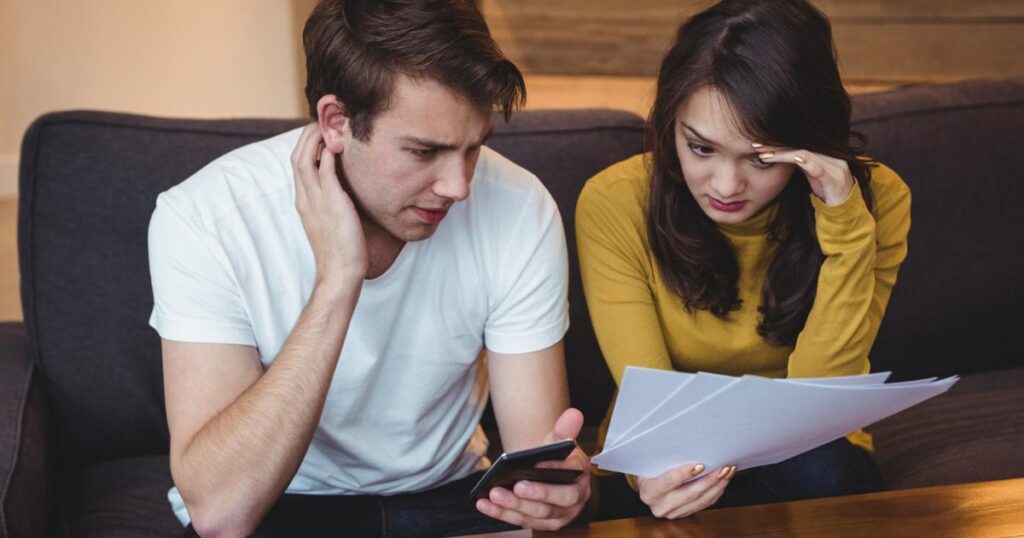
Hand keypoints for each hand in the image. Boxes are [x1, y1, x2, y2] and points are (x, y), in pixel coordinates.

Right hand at [291, 123, 367, 288]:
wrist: (340, 273)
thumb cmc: (341, 252)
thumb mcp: (332, 223)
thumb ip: (332, 205)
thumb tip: (343, 194)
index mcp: (304, 203)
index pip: (297, 166)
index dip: (306, 147)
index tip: (319, 135)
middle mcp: (305, 198)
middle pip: (296, 157)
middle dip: (306, 136)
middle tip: (321, 122)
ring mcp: (315, 200)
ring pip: (304, 158)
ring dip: (314, 139)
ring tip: (328, 125)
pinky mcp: (332, 202)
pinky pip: (325, 170)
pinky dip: (329, 153)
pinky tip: (338, 143)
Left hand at [476, 408, 591, 530]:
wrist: (548, 474)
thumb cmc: (555, 458)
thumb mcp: (559, 442)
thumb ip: (564, 429)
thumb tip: (574, 414)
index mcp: (581, 473)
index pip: (573, 471)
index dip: (556, 467)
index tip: (537, 463)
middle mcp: (576, 498)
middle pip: (559, 500)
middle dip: (536, 494)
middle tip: (516, 486)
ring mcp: (561, 514)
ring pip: (539, 514)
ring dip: (515, 506)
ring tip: (495, 494)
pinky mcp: (543, 524)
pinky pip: (523, 521)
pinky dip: (503, 513)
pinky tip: (485, 504)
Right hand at [637, 463, 735, 518]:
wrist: (648, 483)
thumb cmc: (651, 467)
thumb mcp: (652, 461)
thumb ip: (665, 456)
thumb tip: (688, 445)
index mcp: (649, 491)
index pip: (668, 482)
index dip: (684, 474)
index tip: (701, 465)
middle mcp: (660, 506)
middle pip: (689, 494)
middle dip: (709, 480)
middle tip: (723, 467)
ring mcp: (673, 512)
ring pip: (700, 501)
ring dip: (717, 486)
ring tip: (727, 472)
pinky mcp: (684, 513)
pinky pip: (704, 504)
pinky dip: (715, 492)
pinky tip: (722, 481)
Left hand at [756, 145, 854, 205]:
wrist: (845, 209)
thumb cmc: (827, 191)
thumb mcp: (811, 175)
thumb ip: (800, 163)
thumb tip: (780, 153)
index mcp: (823, 153)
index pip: (797, 143)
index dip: (777, 142)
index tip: (757, 143)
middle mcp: (830, 155)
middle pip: (799, 145)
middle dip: (776, 145)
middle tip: (755, 145)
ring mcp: (834, 165)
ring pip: (805, 154)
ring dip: (782, 154)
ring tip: (764, 155)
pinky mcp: (835, 178)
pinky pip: (818, 167)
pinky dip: (804, 161)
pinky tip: (793, 158)